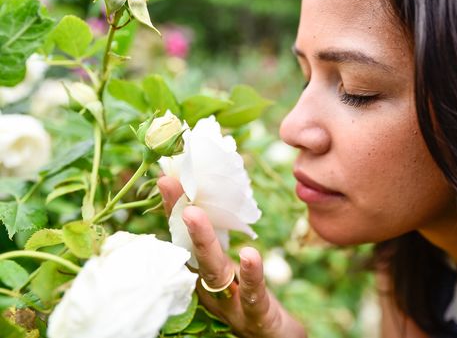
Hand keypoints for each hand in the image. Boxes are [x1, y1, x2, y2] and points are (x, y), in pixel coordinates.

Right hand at [157, 176, 306, 337]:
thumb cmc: (248, 300)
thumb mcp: (231, 270)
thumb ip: (220, 243)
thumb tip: (206, 201)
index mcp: (203, 274)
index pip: (185, 237)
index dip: (174, 208)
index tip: (165, 177)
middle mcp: (209, 288)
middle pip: (191, 250)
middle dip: (178, 216)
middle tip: (169, 184)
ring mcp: (230, 304)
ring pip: (214, 271)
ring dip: (202, 241)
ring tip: (193, 213)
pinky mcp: (256, 315)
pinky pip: (253, 294)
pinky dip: (251, 275)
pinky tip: (251, 254)